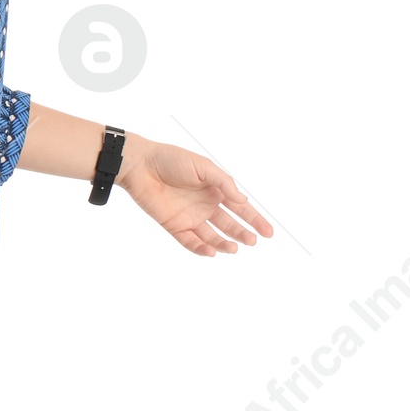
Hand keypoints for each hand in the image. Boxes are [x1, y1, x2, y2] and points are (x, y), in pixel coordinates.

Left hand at [116, 137, 273, 255]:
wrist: (141, 165)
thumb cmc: (171, 159)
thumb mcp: (203, 167)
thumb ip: (224, 183)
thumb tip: (242, 200)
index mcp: (216, 190)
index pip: (240, 208)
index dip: (255, 220)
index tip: (268, 233)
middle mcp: (205, 205)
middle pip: (229, 224)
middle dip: (242, 233)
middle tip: (253, 241)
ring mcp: (190, 217)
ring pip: (212, 236)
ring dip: (224, 243)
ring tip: (233, 248)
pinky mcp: (174, 226)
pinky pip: (190, 241)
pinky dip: (201, 248)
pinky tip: (212, 251)